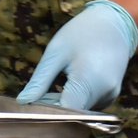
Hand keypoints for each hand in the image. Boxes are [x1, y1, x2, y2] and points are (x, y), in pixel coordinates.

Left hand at [16, 0, 137, 109]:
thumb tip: (22, 102)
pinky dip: (75, 100)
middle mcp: (104, 93)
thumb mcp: (55, 52)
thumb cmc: (80, 33)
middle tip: (35, 95)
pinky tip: (67, 85)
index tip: (30, 109)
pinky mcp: (112, 95)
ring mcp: (110, 96)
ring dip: (63, 104)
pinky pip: (89, 105)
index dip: (47, 114)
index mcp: (89, 80)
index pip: (66, 112)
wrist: (114, 23)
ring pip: (80, 111)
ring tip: (53, 83)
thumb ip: (40, 80)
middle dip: (53, 109)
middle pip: (73, 114)